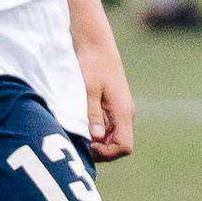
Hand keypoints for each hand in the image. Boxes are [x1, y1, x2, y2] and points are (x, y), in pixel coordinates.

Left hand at [78, 38, 134, 160]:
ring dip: (96, 142)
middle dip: (99, 150)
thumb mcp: (89, 90)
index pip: (124, 146)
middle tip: (79, 143)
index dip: (107, 153)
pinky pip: (106, 130)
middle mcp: (124, 116)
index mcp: (123, 113)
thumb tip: (96, 137)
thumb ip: (93, 114)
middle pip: (117, 146)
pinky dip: (94, 133)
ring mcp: (119, 114)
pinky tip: (80, 126)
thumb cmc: (93, 66)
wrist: (97, 47)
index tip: (88, 145)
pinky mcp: (112, 110)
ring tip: (77, 134)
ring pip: (111, 139)